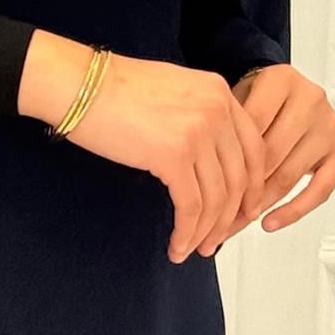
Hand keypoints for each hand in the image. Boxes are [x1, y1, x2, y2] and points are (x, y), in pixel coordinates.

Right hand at [19, 32, 273, 263]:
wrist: (79, 84)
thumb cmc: (114, 91)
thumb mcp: (174, 92)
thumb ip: (200, 118)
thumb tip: (209, 163)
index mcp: (220, 93)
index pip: (254, 149)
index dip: (252, 188)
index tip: (242, 213)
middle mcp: (217, 110)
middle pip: (241, 178)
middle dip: (231, 218)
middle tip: (217, 240)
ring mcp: (198, 132)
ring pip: (218, 198)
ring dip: (208, 232)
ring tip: (195, 249)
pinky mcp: (173, 156)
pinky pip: (191, 206)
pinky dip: (187, 232)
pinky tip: (178, 246)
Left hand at [220, 61, 334, 243]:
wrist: (285, 94)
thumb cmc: (257, 100)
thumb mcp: (235, 101)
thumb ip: (226, 129)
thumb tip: (203, 177)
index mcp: (282, 80)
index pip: (252, 127)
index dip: (228, 160)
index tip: (208, 186)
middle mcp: (311, 99)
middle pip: (271, 155)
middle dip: (242, 189)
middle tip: (217, 212)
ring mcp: (329, 125)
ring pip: (290, 175)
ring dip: (261, 204)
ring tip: (236, 222)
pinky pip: (320, 190)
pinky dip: (294, 210)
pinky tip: (271, 222)